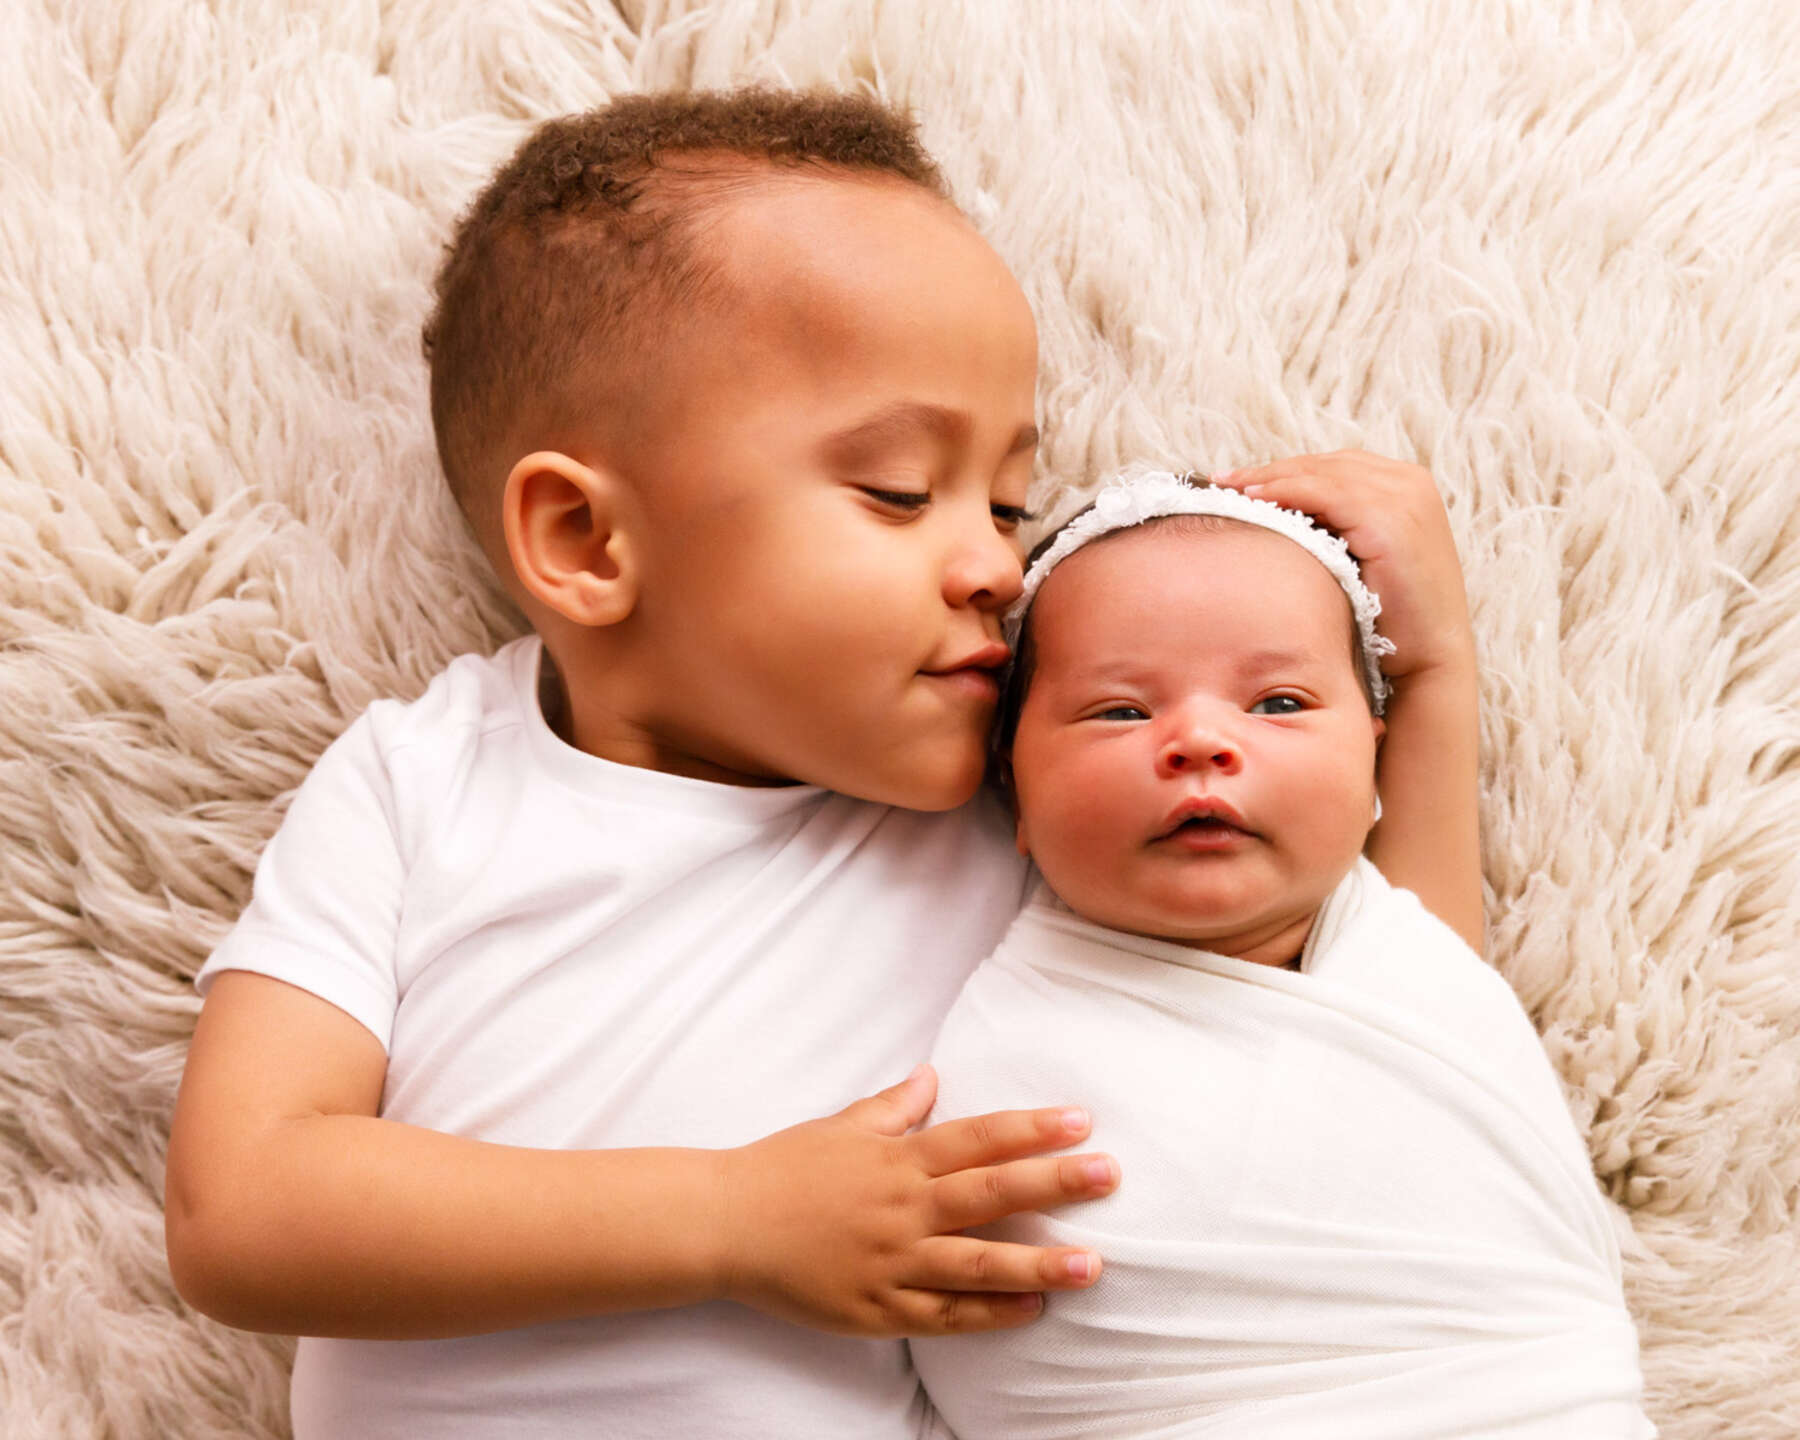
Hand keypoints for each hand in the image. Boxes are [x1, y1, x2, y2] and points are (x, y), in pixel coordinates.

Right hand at [715, 1065, 1116, 1336]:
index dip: (1030, 1128)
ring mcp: (892, 1261)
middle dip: (1054, 1183)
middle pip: (989, 1192)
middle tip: (1109, 1175)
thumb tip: (933, 1074)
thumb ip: (894, 1106)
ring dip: (1038, 1262)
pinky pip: (942, 1314)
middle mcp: (902, 1208)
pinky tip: (1032, 1309)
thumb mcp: (842, 1125)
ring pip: (976, 1262)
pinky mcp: (876, 1307)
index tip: (1080, 1120)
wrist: (724, 1223)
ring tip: (1092, 1265)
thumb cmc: (784, 1168)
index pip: (976, 1137)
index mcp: (897, 1158)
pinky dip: (988, 1313)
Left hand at [1210, 451, 1473, 678]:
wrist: (1430, 657)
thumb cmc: (1391, 618)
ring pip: (1321, 474)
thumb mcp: (1365, 558)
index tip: (1240, 481)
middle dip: (1271, 470)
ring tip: (1228, 488)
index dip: (1286, 470)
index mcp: (1407, 486)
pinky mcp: (1390, 520)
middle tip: (1220, 480)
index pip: (1335, 467)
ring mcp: (1403, 498)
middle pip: (1325, 465)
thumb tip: (1279, 516)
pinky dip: (1286, 492)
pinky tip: (1253, 499)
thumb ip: (1338, 528)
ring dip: (1270, 478)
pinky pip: (1325, 494)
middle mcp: (1410, 483)